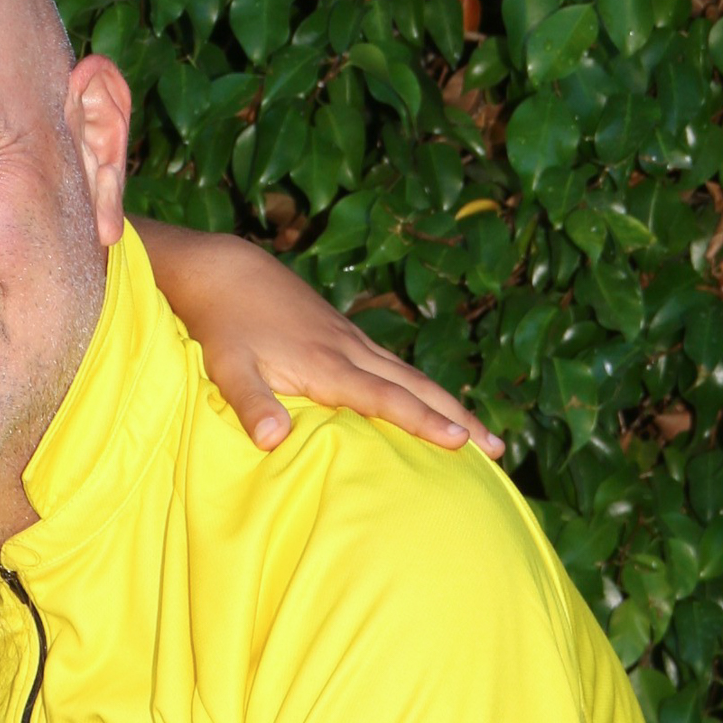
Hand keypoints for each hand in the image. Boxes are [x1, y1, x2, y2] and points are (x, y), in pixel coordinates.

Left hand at [136, 223, 502, 457]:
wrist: (226, 272)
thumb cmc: (223, 325)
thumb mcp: (227, 368)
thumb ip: (250, 403)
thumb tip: (271, 441)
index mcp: (328, 365)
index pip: (387, 399)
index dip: (424, 423)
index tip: (462, 443)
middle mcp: (350, 351)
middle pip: (416, 388)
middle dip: (458, 418)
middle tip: (499, 450)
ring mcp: (352, 341)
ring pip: (411, 376)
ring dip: (449, 405)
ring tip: (482, 437)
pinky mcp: (345, 336)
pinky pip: (394, 368)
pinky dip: (422, 390)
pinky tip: (433, 406)